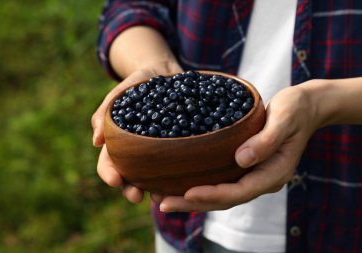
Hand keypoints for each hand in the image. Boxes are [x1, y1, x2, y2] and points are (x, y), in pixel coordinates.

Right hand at [92, 63, 182, 202]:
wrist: (165, 73)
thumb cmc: (138, 83)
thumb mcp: (120, 93)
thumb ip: (105, 112)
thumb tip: (96, 141)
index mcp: (120, 143)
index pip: (108, 163)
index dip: (109, 174)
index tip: (114, 180)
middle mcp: (138, 152)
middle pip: (130, 177)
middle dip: (130, 189)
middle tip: (135, 196)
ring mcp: (159, 151)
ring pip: (154, 177)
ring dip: (154, 190)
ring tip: (161, 197)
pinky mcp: (179, 147)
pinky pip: (177, 164)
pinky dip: (178, 176)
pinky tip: (182, 182)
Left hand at [155, 82, 319, 211]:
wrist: (305, 108)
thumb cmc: (296, 109)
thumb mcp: (285, 119)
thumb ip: (266, 140)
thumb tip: (241, 159)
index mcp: (274, 173)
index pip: (240, 191)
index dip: (213, 194)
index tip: (187, 193)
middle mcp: (262, 179)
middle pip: (225, 199)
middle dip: (193, 203)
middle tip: (163, 203)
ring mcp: (254, 175)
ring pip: (221, 194)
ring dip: (192, 198)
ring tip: (163, 198)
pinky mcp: (246, 167)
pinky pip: (221, 182)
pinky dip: (201, 185)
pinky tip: (180, 182)